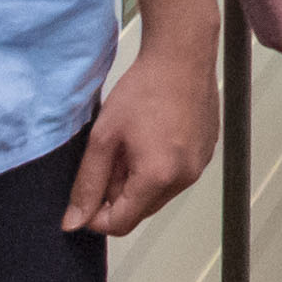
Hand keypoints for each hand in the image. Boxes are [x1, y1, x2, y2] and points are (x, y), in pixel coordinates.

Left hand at [62, 38, 217, 235]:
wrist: (182, 56)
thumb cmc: (146, 88)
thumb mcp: (103, 137)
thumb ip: (87, 184)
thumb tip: (74, 221)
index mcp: (157, 177)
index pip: (120, 224)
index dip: (96, 216)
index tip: (87, 194)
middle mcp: (184, 178)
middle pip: (140, 211)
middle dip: (118, 194)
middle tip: (111, 156)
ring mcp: (199, 166)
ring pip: (158, 194)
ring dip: (139, 180)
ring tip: (134, 142)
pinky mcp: (206, 153)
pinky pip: (176, 176)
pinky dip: (160, 167)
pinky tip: (153, 136)